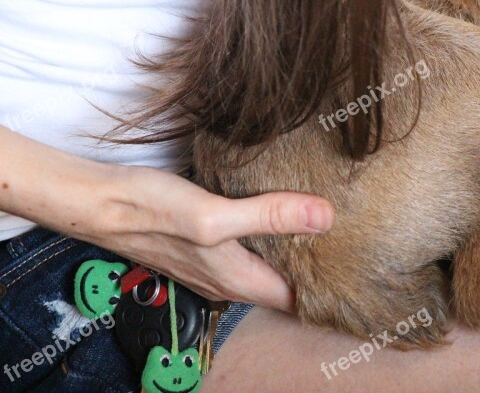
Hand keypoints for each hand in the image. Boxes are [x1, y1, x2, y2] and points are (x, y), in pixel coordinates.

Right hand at [84, 165, 333, 310]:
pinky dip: (273, 233)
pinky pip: (251, 245)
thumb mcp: (214, 214)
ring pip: (269, 263)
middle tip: (355, 238)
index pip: (297, 300)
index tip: (359, 264)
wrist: (99, 200)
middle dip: (319, 267)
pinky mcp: (207, 240)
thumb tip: (325, 218)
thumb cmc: (149, 210)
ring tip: (332, 224)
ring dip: (297, 249)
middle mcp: (230, 277)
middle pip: (286, 282)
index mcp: (238, 280)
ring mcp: (217, 260)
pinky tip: (284, 209)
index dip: (329, 288)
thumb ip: (269, 216)